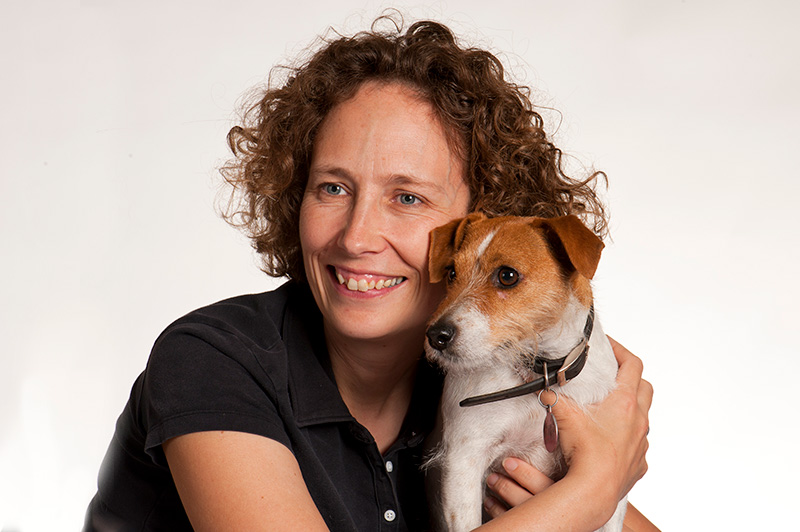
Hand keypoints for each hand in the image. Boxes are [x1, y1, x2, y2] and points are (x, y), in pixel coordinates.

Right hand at [482, 337, 652, 525]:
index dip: (621, 351)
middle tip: (613, 374)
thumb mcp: (564, 414)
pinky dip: (628, 438)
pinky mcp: (638, 463)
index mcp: (625, 403)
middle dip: (630, 377)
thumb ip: (551, 394)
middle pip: (645, 388)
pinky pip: (638, 445)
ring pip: (643, 417)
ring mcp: (641, 443)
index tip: (608, 346)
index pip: (632, 365)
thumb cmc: (586, 453)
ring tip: (609, 409)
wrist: (596, 489)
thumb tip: (539, 384)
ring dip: (630, 409)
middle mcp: (639, 421)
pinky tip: (612, 441)